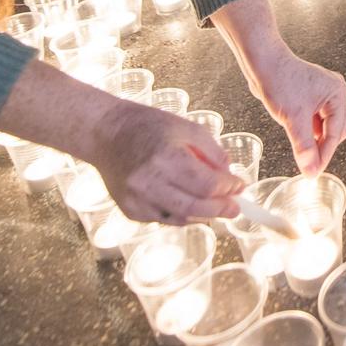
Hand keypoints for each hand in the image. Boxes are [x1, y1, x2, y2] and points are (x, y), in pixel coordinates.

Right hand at [90, 97, 243, 224]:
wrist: (105, 134)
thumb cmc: (148, 126)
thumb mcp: (187, 128)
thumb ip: (212, 152)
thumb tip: (230, 176)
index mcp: (166, 158)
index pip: (207, 184)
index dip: (228, 188)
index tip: (239, 186)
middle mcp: (149, 183)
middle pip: (195, 207)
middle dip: (220, 209)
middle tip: (235, 208)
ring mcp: (137, 200)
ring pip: (180, 218)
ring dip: (203, 215)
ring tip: (216, 206)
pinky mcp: (129, 211)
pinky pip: (164, 219)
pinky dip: (182, 215)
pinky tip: (190, 204)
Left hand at [236, 48, 345, 175]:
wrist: (261, 63)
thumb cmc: (279, 80)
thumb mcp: (293, 119)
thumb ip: (304, 147)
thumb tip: (311, 170)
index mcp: (337, 94)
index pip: (336, 133)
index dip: (325, 154)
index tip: (314, 171)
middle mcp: (334, 93)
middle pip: (336, 131)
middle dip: (323, 148)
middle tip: (310, 165)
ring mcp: (322, 95)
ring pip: (325, 127)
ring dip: (315, 140)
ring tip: (303, 154)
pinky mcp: (310, 98)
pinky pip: (315, 122)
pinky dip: (309, 133)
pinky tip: (299, 140)